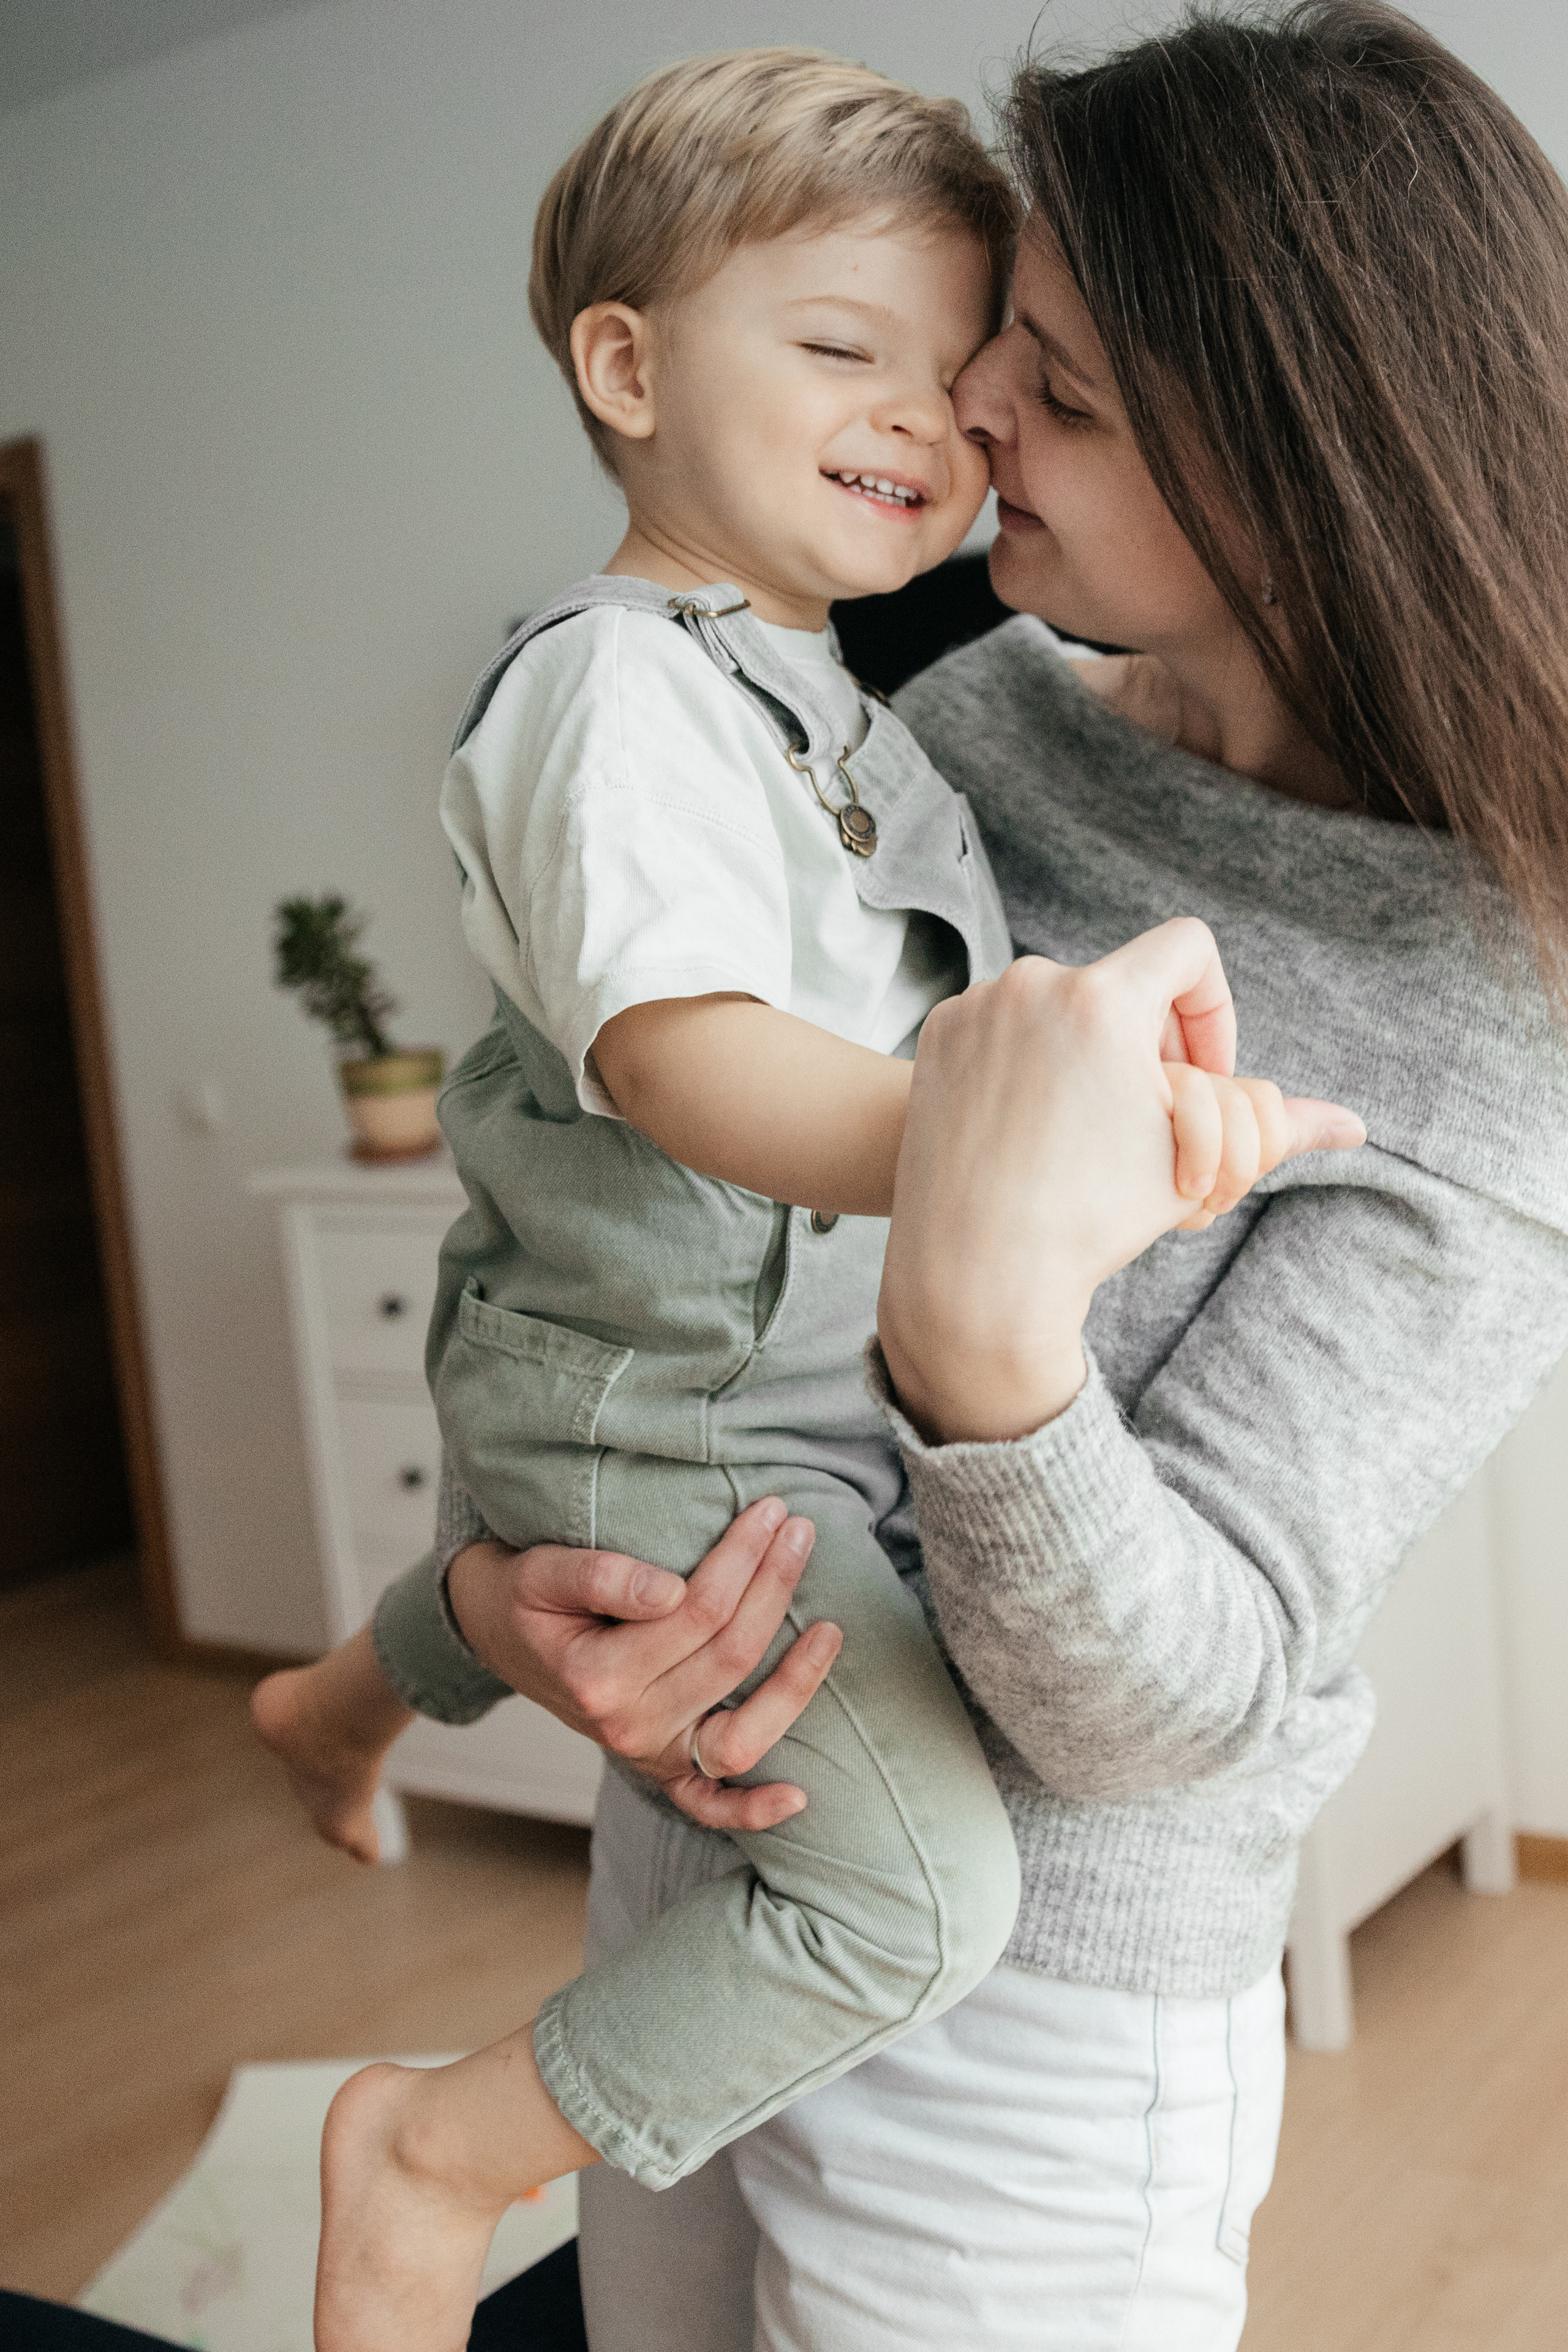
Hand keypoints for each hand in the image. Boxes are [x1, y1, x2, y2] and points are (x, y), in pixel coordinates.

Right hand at [445, 1498, 842, 1832]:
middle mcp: (627, 1727)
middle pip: (729, 1657)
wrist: (498, 1635)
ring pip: (741, 1734)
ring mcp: (648, 1756)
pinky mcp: (661, 1770)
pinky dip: (752, 1810)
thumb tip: (671, 1589)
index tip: (771, 1510)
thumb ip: (601, 1575)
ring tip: (831, 1627)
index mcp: (597, 1676)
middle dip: (774, 1587)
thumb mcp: (544, 1571)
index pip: (697, 1611)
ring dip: (796, 1682)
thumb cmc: (526, 1596)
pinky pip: (710, 1805)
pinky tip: (798, 1797)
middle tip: (800, 1530)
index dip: (742, 1557)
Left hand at [878, 921, 1364, 1445]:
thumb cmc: (1091, 1218)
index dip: (1211, 1011)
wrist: (973, 1270)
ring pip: (1061, 1007)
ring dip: (1089, 1056)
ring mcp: (977, 1006)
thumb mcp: (1192, 1163)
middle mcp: (1033, 983)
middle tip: (1147, 1115)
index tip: (1199, 1076)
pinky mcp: (938, 1034)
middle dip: (1148, 1046)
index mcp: (1103, 999)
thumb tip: (1354, 1126)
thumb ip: (1273, 1127)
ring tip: (1088, 1129)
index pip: (1189, 950)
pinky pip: (1004, 1025)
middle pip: (1122, 986)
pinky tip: (1030, 1128)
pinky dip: (1029, 1064)